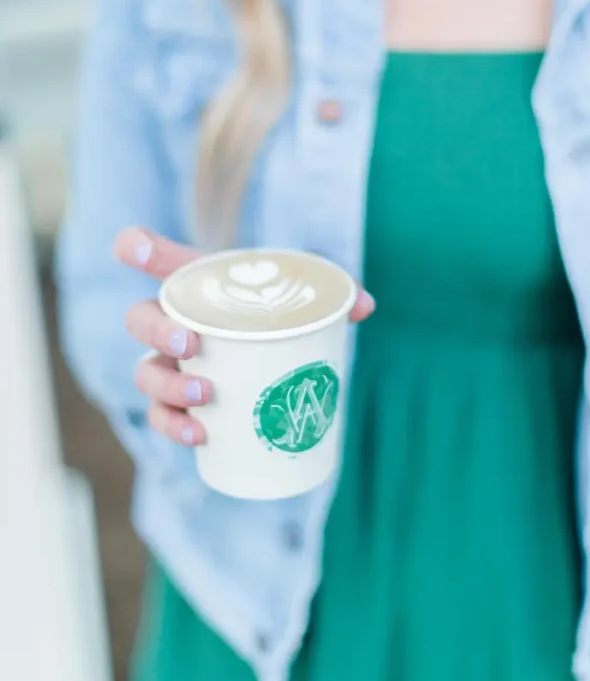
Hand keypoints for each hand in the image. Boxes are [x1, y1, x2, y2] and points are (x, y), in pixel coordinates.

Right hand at [114, 228, 375, 446]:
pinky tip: (199, 434)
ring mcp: (170, 365)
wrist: (274, 360)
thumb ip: (333, 296)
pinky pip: (161, 416)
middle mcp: (172, 322)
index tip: (134, 248)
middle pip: (139, 318)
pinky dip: (174, 426)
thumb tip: (363, 305)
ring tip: (205, 395)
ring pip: (146, 373)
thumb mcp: (302, 299)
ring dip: (167, 385)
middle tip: (191, 344)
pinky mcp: (179, 403)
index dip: (137, 246)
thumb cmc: (279, 315)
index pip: (155, 256)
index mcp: (196, 284)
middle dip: (156, 329)